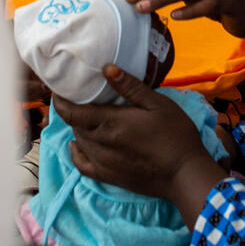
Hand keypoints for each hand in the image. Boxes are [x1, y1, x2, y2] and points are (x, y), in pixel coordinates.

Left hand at [53, 65, 228, 216]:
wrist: (185, 174)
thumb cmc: (175, 134)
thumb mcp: (158, 104)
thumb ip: (130, 87)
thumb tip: (106, 69)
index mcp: (111, 123)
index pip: (72, 112)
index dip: (60, 101)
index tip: (59, 89)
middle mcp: (101, 143)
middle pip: (75, 125)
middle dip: (72, 111)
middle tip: (77, 97)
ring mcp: (103, 162)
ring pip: (79, 141)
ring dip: (77, 128)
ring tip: (84, 116)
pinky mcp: (108, 177)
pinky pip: (82, 165)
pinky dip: (75, 153)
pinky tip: (76, 145)